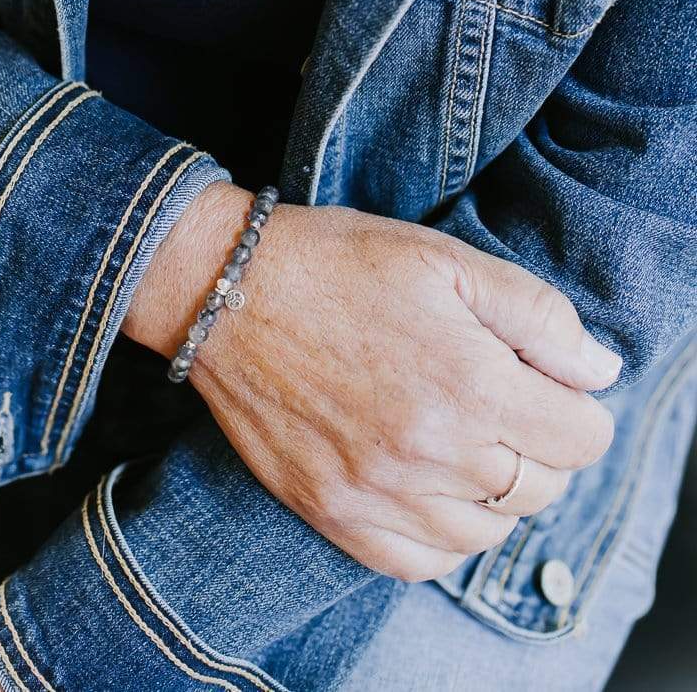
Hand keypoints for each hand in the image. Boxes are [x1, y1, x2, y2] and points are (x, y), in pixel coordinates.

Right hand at [125, 181, 620, 581]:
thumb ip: (537, 315)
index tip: (544, 378)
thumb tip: (597, 372)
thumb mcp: (446, 260)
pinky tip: (427, 484)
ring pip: (488, 533)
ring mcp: (380, 493)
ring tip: (463, 438)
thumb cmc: (337, 262)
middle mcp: (431, 453)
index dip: (574, 402)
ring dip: (494, 491)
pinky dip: (441, 532)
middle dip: (538, 443)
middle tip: (499, 399)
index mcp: (469, 383)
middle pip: (542, 488)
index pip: (581, 438)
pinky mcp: (335, 514)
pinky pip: (421, 562)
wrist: (225, 289)